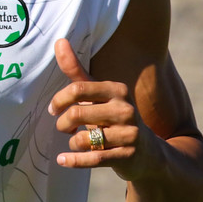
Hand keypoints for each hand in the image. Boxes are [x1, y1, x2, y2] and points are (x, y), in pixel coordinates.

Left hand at [48, 38, 163, 180]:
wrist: (150, 153)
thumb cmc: (115, 118)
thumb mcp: (98, 95)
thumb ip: (77, 71)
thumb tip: (59, 40)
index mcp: (118, 90)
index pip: (78, 88)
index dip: (59, 99)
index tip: (53, 109)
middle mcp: (126, 110)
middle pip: (76, 114)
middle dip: (62, 123)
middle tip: (63, 127)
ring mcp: (129, 134)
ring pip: (82, 139)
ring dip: (72, 143)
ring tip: (76, 142)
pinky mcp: (127, 157)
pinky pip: (92, 159)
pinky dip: (73, 160)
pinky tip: (63, 159)